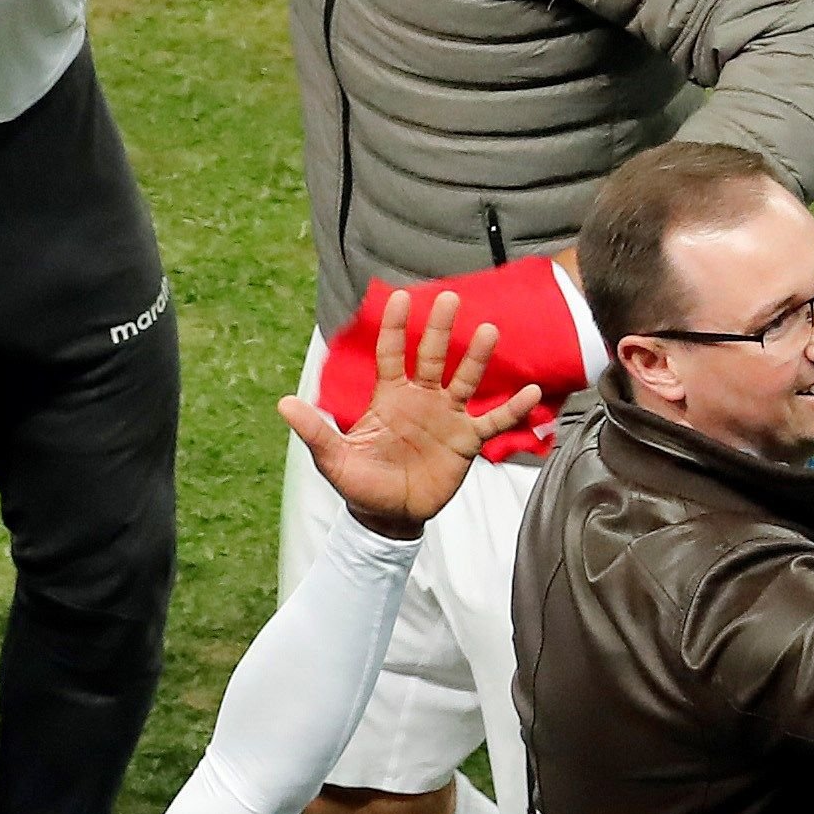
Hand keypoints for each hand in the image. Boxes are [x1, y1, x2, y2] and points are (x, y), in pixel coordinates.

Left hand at [281, 287, 538, 540]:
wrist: (389, 516)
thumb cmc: (361, 484)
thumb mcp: (334, 458)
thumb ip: (315, 430)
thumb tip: (283, 404)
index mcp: (389, 398)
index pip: (392, 354)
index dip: (396, 328)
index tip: (402, 297)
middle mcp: (421, 399)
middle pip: (432, 357)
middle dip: (439, 329)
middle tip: (450, 298)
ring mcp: (447, 417)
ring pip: (465, 379)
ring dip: (477, 357)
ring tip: (488, 330)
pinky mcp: (467, 440)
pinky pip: (494, 420)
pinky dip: (512, 408)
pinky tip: (530, 390)